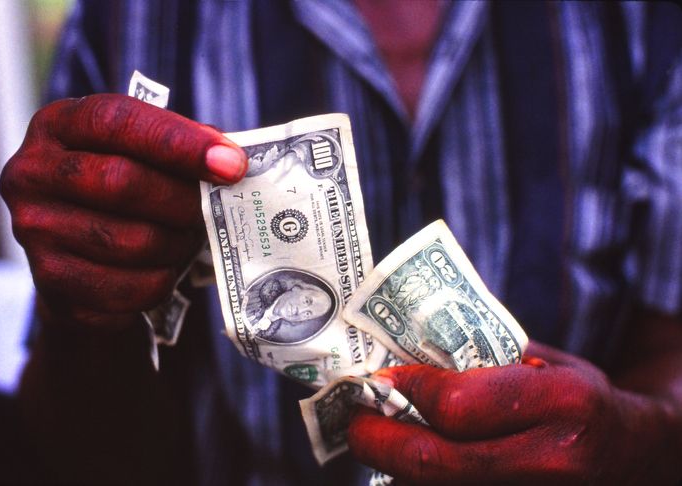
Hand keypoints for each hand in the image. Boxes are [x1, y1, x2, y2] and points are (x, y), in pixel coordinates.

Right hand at [0, 94, 246, 329]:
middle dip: (184, 199)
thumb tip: (231, 161)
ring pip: (132, 241)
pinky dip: (164, 280)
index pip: (117, 121)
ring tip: (191, 237)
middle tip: (219, 208)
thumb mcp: (141, 154)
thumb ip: (182, 146)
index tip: (232, 164)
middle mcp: (31, 173)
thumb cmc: (122, 193)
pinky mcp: (52, 281)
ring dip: (179, 243)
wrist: (79, 259)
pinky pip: (131, 287)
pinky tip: (168, 268)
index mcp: (57, 125)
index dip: (180, 142)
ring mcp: (34, 229)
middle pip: (121, 182)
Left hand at [349, 341, 680, 484]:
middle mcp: (548, 461)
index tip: (379, 377)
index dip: (404, 389)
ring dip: (390, 462)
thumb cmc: (580, 399)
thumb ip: (480, 361)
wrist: (629, 455)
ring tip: (377, 433)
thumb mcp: (545, 362)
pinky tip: (407, 458)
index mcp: (562, 404)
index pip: (455, 405)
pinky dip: (415, 480)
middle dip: (375, 437)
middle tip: (354, 417)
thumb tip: (402, 358)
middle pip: (431, 462)